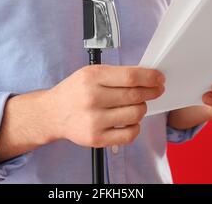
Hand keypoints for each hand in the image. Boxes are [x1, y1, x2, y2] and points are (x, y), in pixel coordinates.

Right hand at [48, 65, 164, 147]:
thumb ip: (115, 74)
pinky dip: (135, 127)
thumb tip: (145, 77)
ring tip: (136, 105)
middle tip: (155, 90)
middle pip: (135, 95)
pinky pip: (129, 135)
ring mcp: (94, 120)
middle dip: (151, 92)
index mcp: (92, 77)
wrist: (52, 113)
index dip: (149, 77)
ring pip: (135, 114)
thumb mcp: (90, 73)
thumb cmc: (74, 91)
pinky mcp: (96, 138)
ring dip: (142, 108)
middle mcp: (92, 98)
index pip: (130, 77)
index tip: (159, 78)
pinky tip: (130, 121)